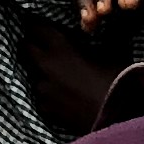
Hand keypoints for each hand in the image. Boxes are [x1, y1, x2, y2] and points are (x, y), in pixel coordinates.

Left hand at [21, 10, 118, 143]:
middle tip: (43, 45)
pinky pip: (40, 95)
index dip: (37, 25)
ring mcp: (43, 89)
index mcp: (60, 48)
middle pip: (25, 48)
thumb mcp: (113, 52)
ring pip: (31, 73)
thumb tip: (100, 27)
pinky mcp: (45, 108)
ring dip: (39, 70)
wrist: (118, 118)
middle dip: (32, 44)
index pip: (36, 27)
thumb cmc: (118, 81)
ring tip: (56, 73)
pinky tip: (60, 94)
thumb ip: (99, 39)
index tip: (41, 25)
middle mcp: (46, 66)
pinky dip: (47, 92)